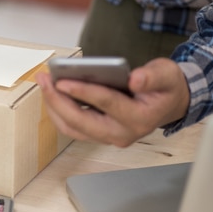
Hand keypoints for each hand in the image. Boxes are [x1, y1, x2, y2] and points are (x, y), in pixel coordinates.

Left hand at [35, 58, 189, 146]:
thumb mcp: (166, 74)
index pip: (106, 103)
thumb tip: (135, 79)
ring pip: (72, 127)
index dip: (82, 91)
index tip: (61, 81)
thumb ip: (153, 76)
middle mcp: (122, 133)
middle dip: (58, 100)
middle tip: (44, 79)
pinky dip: (58, 111)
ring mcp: (108, 137)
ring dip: (54, 106)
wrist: (168, 103)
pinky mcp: (98, 135)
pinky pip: (72, 127)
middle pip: (81, 121)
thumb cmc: (165, 87)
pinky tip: (51, 92)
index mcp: (140, 118)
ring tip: (44, 82)